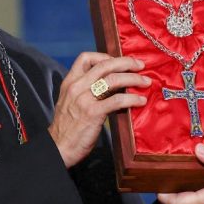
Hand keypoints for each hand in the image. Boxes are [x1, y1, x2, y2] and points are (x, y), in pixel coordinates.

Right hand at [49, 52, 149, 166]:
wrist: (58, 148)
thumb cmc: (68, 128)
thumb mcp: (72, 102)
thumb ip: (87, 91)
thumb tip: (113, 85)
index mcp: (70, 82)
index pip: (85, 58)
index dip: (105, 55)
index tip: (119, 62)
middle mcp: (76, 87)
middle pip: (105, 65)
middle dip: (126, 62)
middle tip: (140, 65)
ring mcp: (84, 99)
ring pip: (114, 79)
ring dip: (134, 79)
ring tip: (146, 82)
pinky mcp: (93, 113)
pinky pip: (117, 100)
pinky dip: (132, 98)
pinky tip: (140, 101)